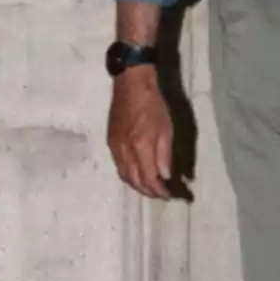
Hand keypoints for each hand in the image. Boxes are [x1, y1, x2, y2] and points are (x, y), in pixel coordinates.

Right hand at [107, 67, 174, 199]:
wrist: (131, 85)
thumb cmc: (153, 104)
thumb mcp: (166, 128)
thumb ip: (164, 155)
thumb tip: (164, 176)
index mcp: (140, 147)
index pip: (149, 178)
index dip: (158, 190)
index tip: (169, 195)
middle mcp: (124, 151)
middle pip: (134, 181)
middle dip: (147, 191)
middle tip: (160, 194)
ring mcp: (115, 147)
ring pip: (124, 176)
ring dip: (137, 186)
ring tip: (149, 188)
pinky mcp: (111, 142)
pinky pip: (118, 166)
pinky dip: (128, 175)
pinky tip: (136, 173)